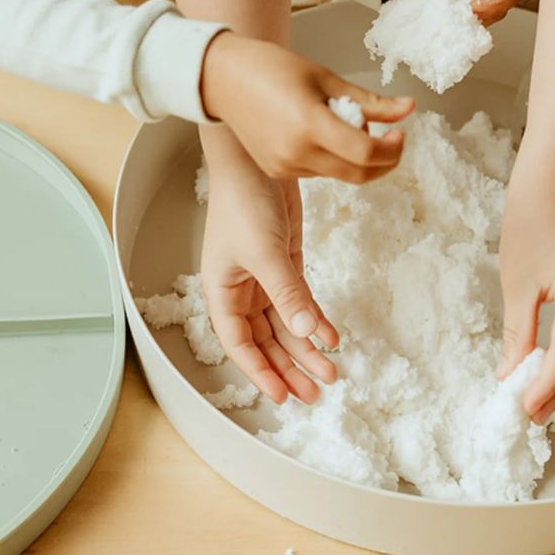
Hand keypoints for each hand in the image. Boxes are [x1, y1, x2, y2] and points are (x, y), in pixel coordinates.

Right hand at [200, 31, 413, 182]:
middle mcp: (296, 153)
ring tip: (345, 124)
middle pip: (359, 174)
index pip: (366, 153)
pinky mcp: (278, 172)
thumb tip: (408, 108)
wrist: (225, 79)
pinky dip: (333, 158)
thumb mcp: (327, 78)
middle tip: (391, 140)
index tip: (399, 134)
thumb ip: (370, 102)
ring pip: (340, 175)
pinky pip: (320, 173)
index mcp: (309, 125)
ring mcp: (285, 166)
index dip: (392, 149)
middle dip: (384, 162)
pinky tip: (322, 133)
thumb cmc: (272, 69)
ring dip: (357, 158)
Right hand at [200, 128, 339, 403]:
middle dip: (289, 367)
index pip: (239, 344)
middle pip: (265, 341)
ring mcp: (265, 277)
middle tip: (315, 394)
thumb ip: (287, 294)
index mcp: (222, 291)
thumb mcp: (264, 252)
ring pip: (286, 324)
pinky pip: (301, 301)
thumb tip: (308, 333)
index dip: (260, 372)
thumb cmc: (242, 201)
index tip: (283, 396)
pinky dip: (316, 319)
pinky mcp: (286, 262)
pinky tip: (332, 337)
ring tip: (330, 373)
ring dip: (306, 348)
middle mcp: (241, 290)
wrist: (254, 157)